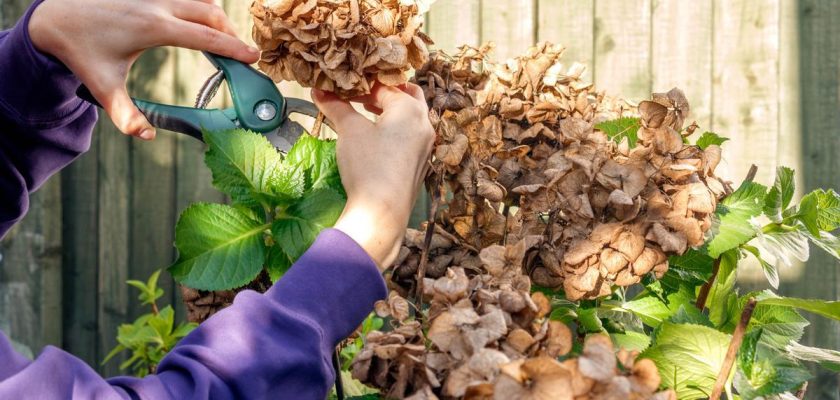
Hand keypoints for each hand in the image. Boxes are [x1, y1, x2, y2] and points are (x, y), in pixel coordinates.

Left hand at [28, 0, 258, 139]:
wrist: (55, 19)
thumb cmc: (81, 53)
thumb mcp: (103, 87)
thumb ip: (126, 115)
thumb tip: (147, 136)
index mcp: (154, 27)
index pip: (207, 37)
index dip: (234, 48)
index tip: (253, 57)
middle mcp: (158, 5)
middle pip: (211, 14)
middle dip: (231, 33)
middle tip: (242, 55)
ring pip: (201, 1)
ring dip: (218, 20)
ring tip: (225, 42)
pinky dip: (202, 9)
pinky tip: (203, 24)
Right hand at [313, 84, 434, 270]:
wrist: (383, 211)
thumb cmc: (368, 164)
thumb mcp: (349, 130)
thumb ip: (335, 106)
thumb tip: (318, 90)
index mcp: (410, 109)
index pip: (384, 87)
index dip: (362, 85)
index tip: (344, 87)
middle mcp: (424, 123)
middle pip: (407, 95)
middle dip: (385, 92)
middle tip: (362, 95)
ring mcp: (426, 144)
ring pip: (412, 116)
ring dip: (391, 110)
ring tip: (367, 112)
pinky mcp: (421, 162)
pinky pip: (411, 135)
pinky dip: (397, 128)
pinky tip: (378, 138)